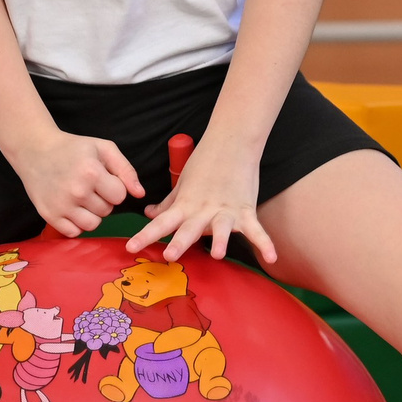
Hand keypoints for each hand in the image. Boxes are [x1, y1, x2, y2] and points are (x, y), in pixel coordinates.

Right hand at [9, 127, 143, 234]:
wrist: (34, 150)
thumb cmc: (72, 148)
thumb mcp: (103, 148)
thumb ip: (126, 170)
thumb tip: (140, 194)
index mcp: (91, 173)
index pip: (120, 196)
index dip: (114, 187)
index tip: (102, 178)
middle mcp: (76, 191)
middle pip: (107, 211)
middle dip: (102, 200)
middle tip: (88, 185)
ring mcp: (61, 205)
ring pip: (93, 225)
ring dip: (91, 214)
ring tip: (80, 197)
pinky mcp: (49, 216)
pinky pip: (74, 232)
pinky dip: (76, 223)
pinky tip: (70, 208)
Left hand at [126, 140, 277, 264]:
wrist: (231, 142)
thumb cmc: (204, 163)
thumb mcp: (182, 184)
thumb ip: (168, 203)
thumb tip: (150, 214)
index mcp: (185, 204)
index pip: (161, 222)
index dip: (145, 235)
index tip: (131, 247)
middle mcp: (203, 209)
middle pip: (189, 228)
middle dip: (180, 241)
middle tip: (170, 255)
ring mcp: (225, 209)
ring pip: (221, 227)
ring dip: (220, 240)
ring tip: (218, 254)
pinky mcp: (246, 209)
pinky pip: (256, 229)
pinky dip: (265, 243)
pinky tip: (271, 258)